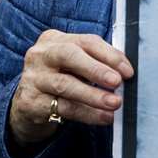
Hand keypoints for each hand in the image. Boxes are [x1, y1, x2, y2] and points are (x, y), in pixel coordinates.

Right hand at [6, 29, 133, 146]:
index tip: (128, 71)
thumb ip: (96, 63)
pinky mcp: (30, 102)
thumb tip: (126, 72)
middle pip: (69, 56)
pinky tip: (103, 117)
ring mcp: (33, 78)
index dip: (110, 55)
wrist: (29, 105)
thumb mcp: (74, 66)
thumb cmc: (60, 78)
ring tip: (114, 103)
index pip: (86, 42)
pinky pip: (63, 107)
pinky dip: (87, 113)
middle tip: (117, 82)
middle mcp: (40, 55)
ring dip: (93, 95)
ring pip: (65, 85)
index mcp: (54, 39)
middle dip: (96, 69)